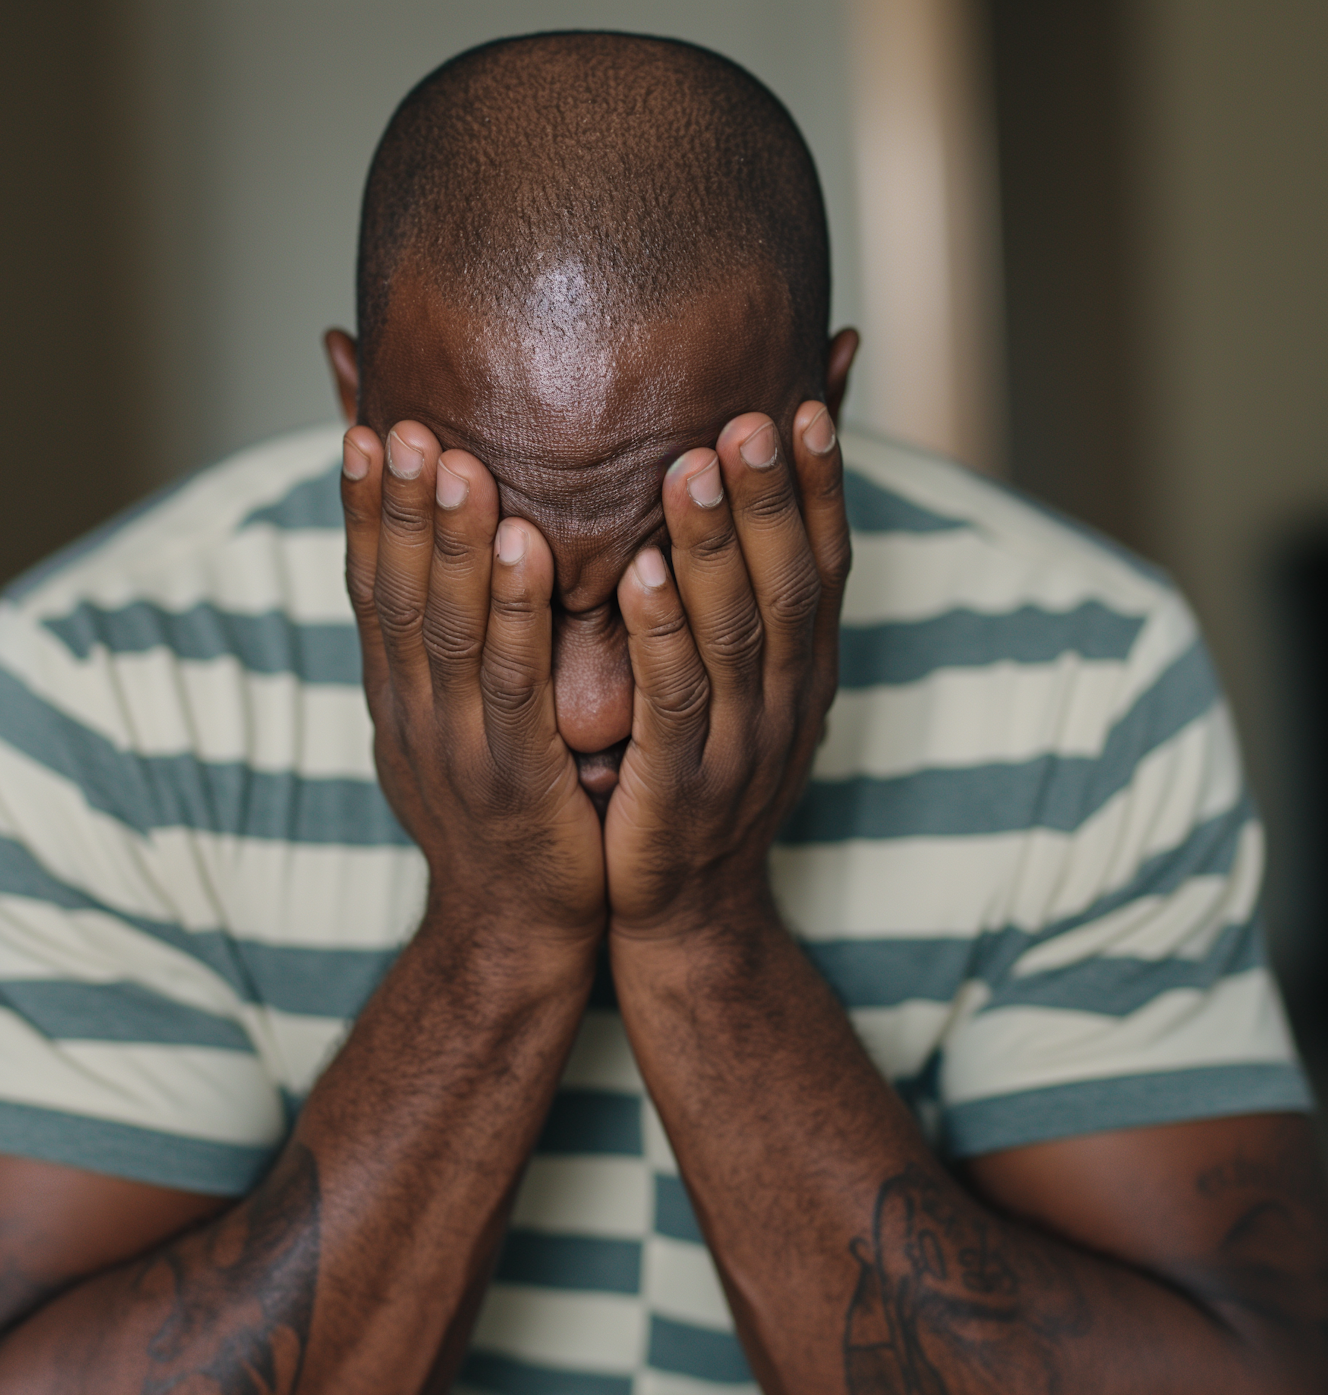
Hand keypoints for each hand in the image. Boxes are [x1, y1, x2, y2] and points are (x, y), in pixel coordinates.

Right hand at [341, 422, 604, 952]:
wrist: (512, 936)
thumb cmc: (503, 821)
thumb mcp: (458, 730)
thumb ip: (453, 653)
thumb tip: (439, 580)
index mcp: (398, 699)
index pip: (371, 588)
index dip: (365, 509)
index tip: (364, 426)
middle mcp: (413, 715)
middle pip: (397, 593)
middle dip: (398, 505)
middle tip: (400, 418)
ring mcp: (456, 749)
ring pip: (446, 629)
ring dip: (449, 541)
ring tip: (455, 459)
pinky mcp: (514, 781)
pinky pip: (513, 685)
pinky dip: (516, 613)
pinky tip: (530, 549)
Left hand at [604, 404, 849, 941]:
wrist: (689, 920)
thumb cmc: (702, 787)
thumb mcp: (743, 696)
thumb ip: (747, 608)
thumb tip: (750, 519)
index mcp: (805, 676)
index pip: (828, 565)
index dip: (821, 487)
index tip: (807, 403)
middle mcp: (787, 703)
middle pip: (791, 585)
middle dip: (772, 496)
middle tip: (751, 411)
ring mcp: (741, 748)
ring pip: (737, 634)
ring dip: (717, 548)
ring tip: (691, 465)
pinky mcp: (682, 789)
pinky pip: (675, 705)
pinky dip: (662, 639)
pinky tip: (638, 577)